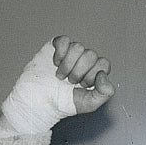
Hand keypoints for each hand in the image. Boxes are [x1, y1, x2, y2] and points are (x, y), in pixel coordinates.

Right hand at [0, 37, 114, 134]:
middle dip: (79, 72)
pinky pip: (64, 40)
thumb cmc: (64, 103)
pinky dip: (59, 54)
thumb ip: (104, 93)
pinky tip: (55, 64)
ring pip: (78, 47)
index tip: (83, 85)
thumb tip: (103, 75)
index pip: (104, 63)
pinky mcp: (57, 46)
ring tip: (61, 76)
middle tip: (70, 82)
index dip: (93, 74)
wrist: (41, 101)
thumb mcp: (89, 104)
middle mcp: (84, 60)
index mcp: (94, 72)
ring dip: (68, 65)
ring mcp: (71, 52)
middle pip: (91, 54)